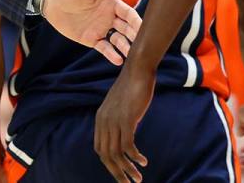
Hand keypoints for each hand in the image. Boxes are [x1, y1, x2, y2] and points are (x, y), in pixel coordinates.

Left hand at [42, 0, 140, 65]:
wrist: (50, 2)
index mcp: (111, 4)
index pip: (129, 14)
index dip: (137, 22)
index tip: (145, 29)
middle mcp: (110, 18)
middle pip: (127, 29)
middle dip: (136, 37)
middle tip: (144, 46)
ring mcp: (101, 30)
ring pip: (118, 41)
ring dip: (126, 47)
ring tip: (132, 55)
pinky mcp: (92, 39)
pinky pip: (105, 48)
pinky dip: (112, 54)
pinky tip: (119, 60)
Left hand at [94, 65, 151, 181]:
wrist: (137, 71)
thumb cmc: (133, 87)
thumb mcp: (121, 106)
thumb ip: (120, 119)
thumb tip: (125, 132)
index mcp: (100, 119)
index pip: (100, 149)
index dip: (109, 163)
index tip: (121, 173)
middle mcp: (104, 122)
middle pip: (106, 155)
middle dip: (117, 172)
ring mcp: (114, 121)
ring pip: (116, 154)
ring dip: (127, 169)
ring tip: (138, 178)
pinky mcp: (126, 119)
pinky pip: (128, 145)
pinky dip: (135, 157)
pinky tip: (143, 161)